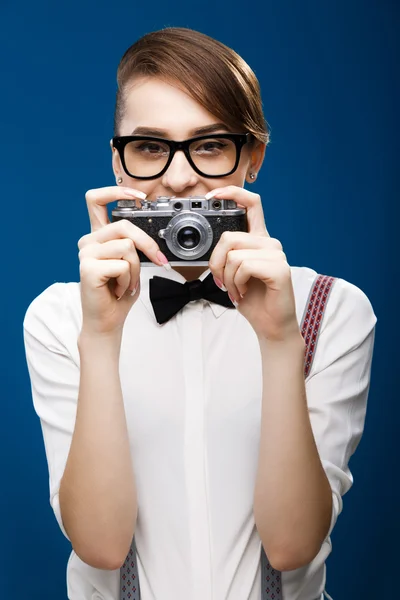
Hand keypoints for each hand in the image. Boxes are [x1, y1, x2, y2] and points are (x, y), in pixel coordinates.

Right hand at [78, 186, 168, 335]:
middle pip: (124, 225)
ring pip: (127, 247)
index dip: (117, 191)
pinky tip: (118, 289)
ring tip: (126, 282)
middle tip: (160, 261)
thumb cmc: (119, 292)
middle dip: (148, 244)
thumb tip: (153, 235)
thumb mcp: (131, 262)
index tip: (140, 196)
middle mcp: (89, 241)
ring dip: (137, 269)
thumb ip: (134, 244)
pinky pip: (123, 265)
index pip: (97, 199)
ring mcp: (86, 254)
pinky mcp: (88, 269)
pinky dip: (129, 280)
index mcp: (98, 236)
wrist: (107, 320)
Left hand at [208, 185, 299, 341]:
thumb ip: (227, 255)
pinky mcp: (279, 269)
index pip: (252, 203)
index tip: (212, 196)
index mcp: (259, 240)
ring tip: (235, 290)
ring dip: (226, 278)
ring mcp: (276, 255)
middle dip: (216, 263)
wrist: (271, 325)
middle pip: (230, 237)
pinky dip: (236, 283)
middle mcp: (270, 243)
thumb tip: (211, 250)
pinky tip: (243, 293)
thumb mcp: (233, 273)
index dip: (232, 193)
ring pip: (234, 254)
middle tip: (221, 281)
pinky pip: (243, 267)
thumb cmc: (253, 299)